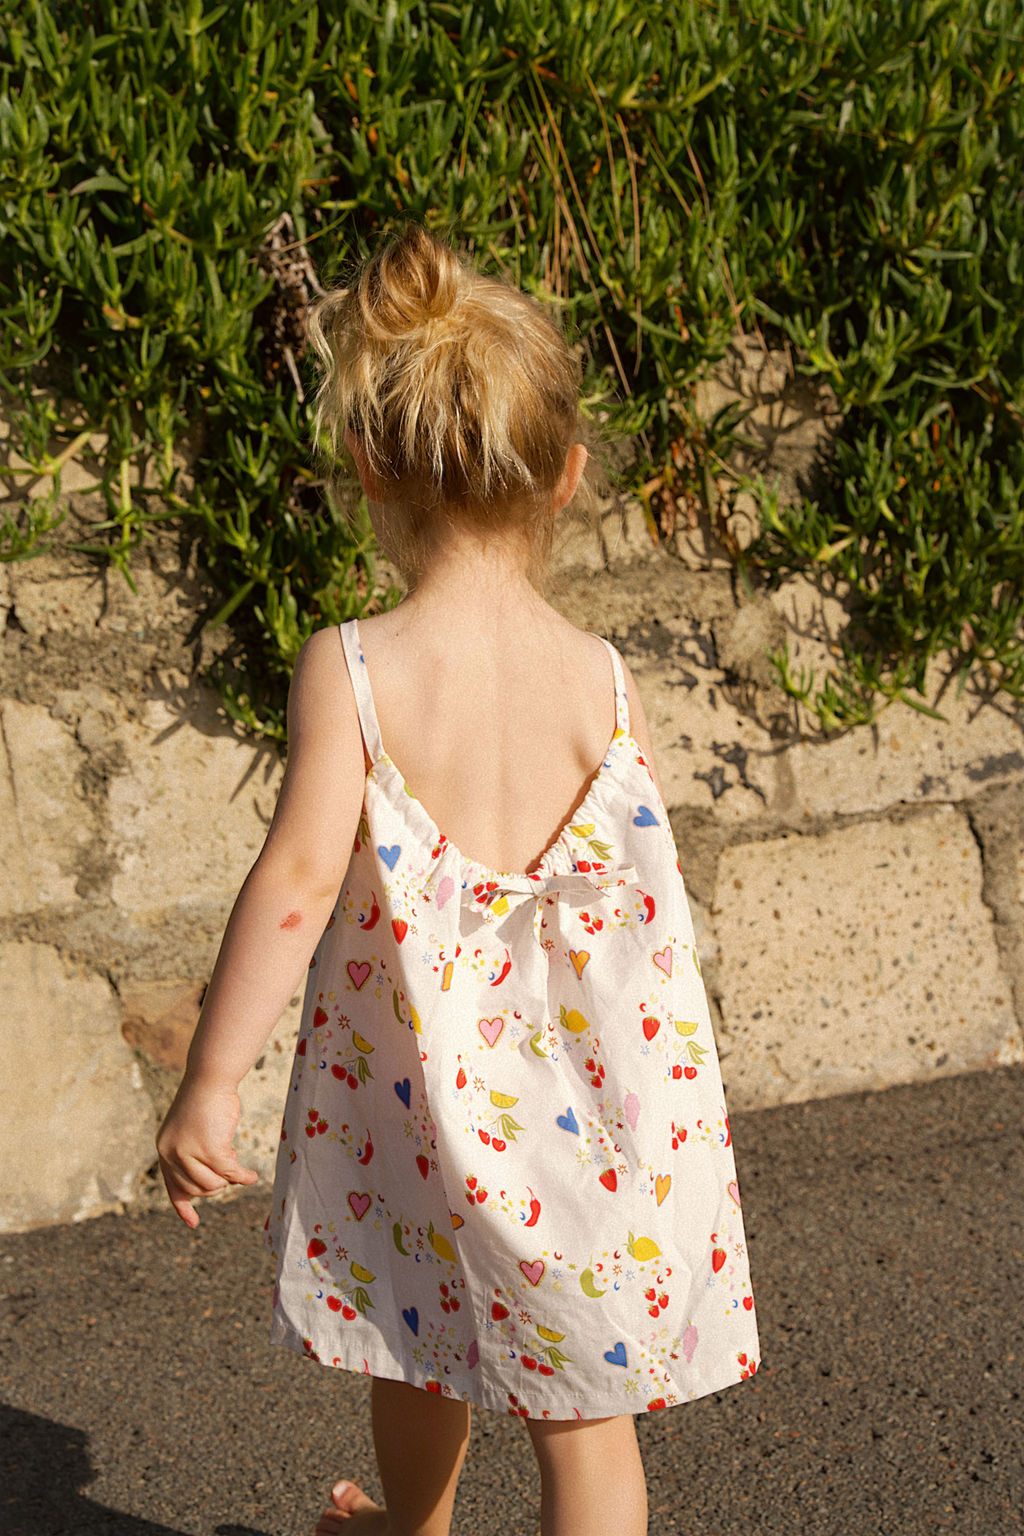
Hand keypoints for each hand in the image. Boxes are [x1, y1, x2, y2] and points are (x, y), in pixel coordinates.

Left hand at [156, 1077, 258, 1227]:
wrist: (210, 1077)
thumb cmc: (206, 1100)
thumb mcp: (193, 1129)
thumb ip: (196, 1154)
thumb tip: (217, 1183)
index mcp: (165, 1149)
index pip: (172, 1187)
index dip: (184, 1207)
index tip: (193, 1224)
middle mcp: (171, 1153)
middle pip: (197, 1189)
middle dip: (216, 1185)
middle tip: (229, 1168)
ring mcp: (189, 1153)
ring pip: (213, 1185)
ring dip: (227, 1180)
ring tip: (237, 1168)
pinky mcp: (210, 1150)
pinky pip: (229, 1173)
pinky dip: (242, 1177)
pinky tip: (252, 1176)